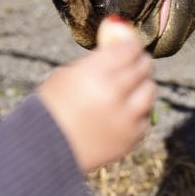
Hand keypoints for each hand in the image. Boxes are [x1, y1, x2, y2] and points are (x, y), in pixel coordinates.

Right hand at [38, 41, 155, 172]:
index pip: (128, 49)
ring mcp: (125, 118)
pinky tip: (126, 110)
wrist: (45, 150)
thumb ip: (94, 62)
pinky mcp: (130, 138)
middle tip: (137, 61)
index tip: (130, 45)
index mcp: (95, 73)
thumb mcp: (66, 75)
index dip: (131, 44)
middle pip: (142, 67)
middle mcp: (114, 93)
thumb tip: (116, 47)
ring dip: (143, 85)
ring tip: (134, 85)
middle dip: (140, 61)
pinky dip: (138, 112)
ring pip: (149, 91)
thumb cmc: (51, 108)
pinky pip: (144, 118)